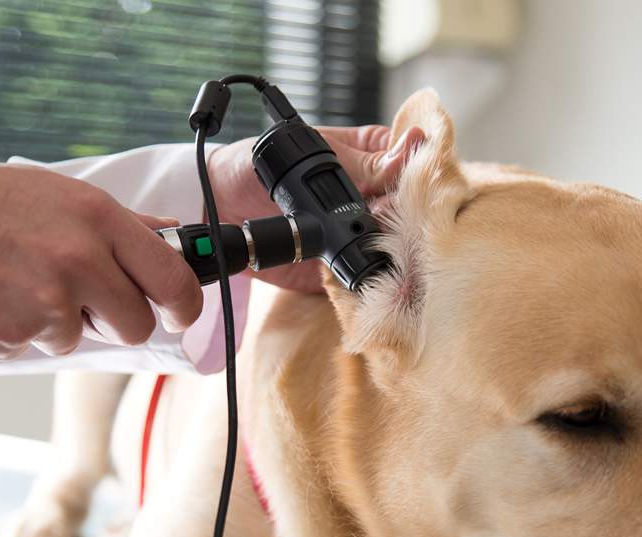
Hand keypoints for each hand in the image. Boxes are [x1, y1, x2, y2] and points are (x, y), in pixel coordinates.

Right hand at [0, 154, 202, 359]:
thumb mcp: (62, 197)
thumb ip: (124, 226)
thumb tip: (177, 242)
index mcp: (98, 220)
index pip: (175, 281)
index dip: (185, 307)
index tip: (178, 314)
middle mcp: (77, 260)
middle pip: (136, 326)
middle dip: (116, 320)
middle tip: (81, 296)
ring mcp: (41, 303)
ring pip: (78, 339)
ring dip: (56, 322)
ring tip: (16, 281)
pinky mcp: (8, 337)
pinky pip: (32, 349)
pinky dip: (16, 331)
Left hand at [207, 124, 423, 292]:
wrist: (220, 211)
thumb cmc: (257, 169)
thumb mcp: (310, 154)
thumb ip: (358, 161)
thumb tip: (407, 153)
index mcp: (369, 159)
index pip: (411, 167)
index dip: (420, 178)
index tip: (418, 184)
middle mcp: (369, 198)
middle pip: (408, 211)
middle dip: (406, 217)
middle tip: (386, 215)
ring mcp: (356, 234)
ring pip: (394, 246)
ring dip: (395, 249)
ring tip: (385, 245)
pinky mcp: (339, 266)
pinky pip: (364, 276)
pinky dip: (370, 278)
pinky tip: (372, 273)